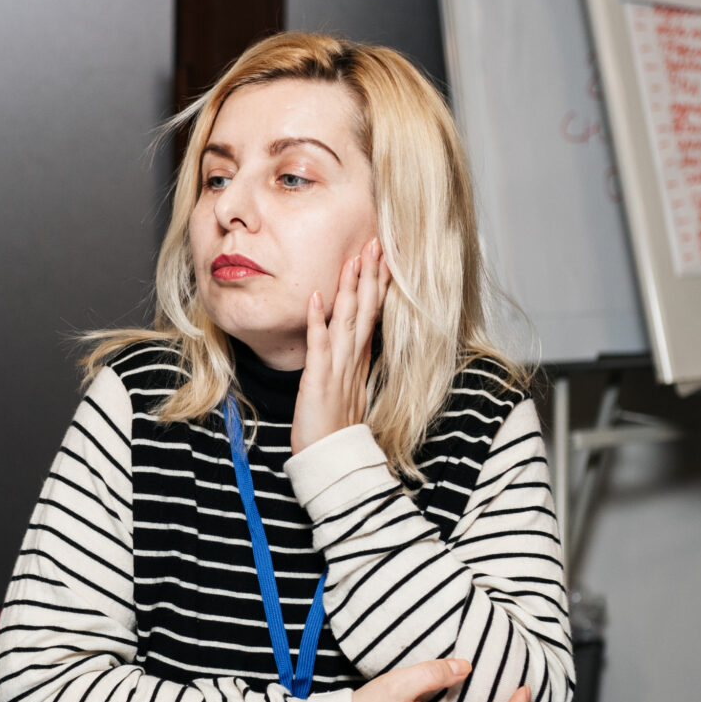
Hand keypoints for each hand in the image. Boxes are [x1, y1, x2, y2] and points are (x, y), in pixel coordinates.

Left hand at [289, 239, 385, 454]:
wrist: (332, 459)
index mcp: (360, 360)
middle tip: (376, 243)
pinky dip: (318, 321)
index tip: (383, 257)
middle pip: (365, 310)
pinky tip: (317, 297)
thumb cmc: (336, 427)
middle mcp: (353, 360)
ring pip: (347, 321)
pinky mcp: (319, 380)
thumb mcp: (349, 389)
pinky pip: (319, 346)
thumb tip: (358, 344)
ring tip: (354, 258)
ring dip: (350, 289)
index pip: (372, 314)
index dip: (378, 285)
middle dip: (371, 276)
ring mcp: (338, 369)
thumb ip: (353, 364)